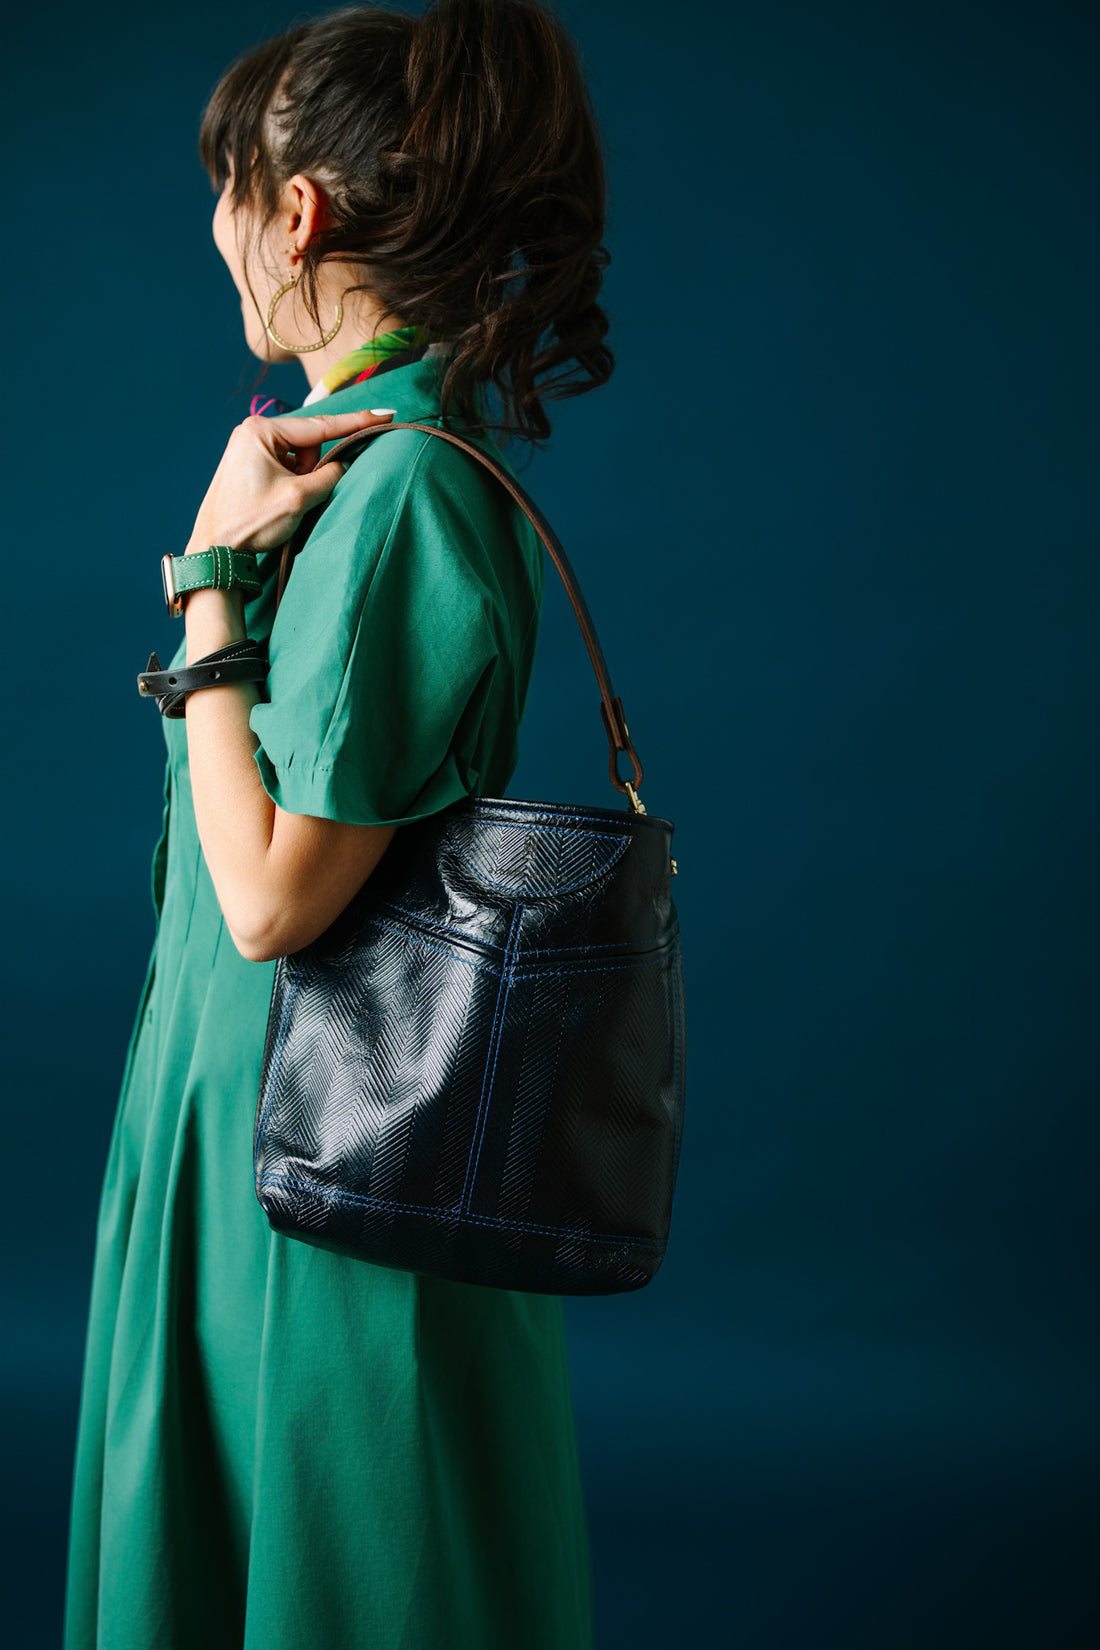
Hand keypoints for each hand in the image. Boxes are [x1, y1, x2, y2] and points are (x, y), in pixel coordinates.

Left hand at [185, 407, 395, 555]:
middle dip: (313, 469)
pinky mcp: (250, 463)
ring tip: (282, 501)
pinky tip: (276, 501)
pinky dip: (291, 483)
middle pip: (308, 443)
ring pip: (298, 457)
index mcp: (261, 431)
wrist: (214, 548)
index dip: (355, 423)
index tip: (385, 414)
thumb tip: (346, 463)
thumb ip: (330, 475)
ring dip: (302, 479)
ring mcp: (249, 446)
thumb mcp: (298, 498)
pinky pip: (286, 466)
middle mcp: (253, 431)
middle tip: (298, 495)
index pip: (319, 426)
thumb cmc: (250, 522)